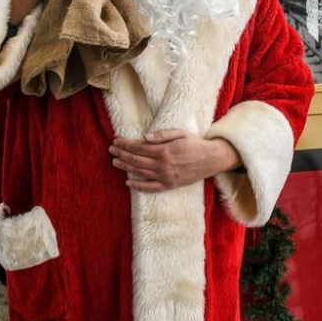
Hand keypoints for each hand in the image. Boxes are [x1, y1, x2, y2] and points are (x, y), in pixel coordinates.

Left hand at [109, 129, 241, 192]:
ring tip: (115, 162)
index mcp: (164, 151)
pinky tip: (128, 182)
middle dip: (122, 154)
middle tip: (111, 150)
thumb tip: (144, 137)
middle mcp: (162, 165)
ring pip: (140, 172)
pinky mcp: (169, 185)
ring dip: (126, 167)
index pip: (138, 147)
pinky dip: (138, 186)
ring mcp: (165, 176)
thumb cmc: (195, 144)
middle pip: (136, 160)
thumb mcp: (180, 133)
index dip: (125, 144)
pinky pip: (151, 187)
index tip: (116, 141)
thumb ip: (162, 135)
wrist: (210, 159)